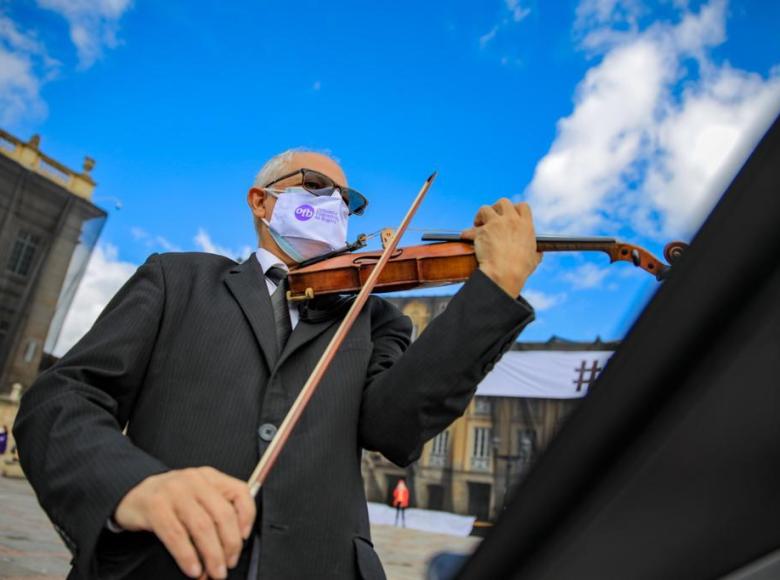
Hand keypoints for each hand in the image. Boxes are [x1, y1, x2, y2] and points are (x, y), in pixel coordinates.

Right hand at [114, 467, 254, 578]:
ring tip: (213, 573)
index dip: (247, 517)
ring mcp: (174, 492)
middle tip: (228, 565)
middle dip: (229, 545)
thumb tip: (236, 542)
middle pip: (223, 514)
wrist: (134, 496)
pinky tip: (193, 569)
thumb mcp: (198, 497)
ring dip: (211, 555)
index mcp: (210, 477)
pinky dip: (187, 556)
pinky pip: (176, 536)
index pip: (240, 492)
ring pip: (202, 527)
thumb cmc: (172, 500)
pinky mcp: (155, 507)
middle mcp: (194, 481)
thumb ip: (217, 511)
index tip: (244, 538)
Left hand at [461, 199, 540, 296]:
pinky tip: (466, 237)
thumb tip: (538, 253)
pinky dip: (467, 233)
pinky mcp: (482, 231)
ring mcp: (496, 224)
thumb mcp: (534, 259)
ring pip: (485, 209)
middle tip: (492, 218)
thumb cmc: (520, 269)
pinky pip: (470, 229)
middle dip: (496, 208)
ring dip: (481, 216)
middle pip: (503, 202)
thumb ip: (535, 252)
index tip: (509, 216)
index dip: (515, 209)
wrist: (505, 273)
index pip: (522, 207)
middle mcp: (511, 221)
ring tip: (478, 224)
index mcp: (526, 226)